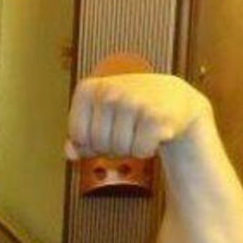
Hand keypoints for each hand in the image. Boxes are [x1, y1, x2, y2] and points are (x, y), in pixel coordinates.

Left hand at [64, 73, 212, 159]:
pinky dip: (146, 149)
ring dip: (129, 149)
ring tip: (139, 129)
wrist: (173, 96)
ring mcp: (132, 102)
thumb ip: (78, 136)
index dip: (91, 142)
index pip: (78, 136)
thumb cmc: (128, 108)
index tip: (106, 128)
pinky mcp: (156, 117)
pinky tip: (153, 132)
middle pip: (97, 144)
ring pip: (118, 150)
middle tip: (127, 130)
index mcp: (87, 89)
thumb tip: (70, 154)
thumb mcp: (99, 115)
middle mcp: (109, 92)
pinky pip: (140, 151)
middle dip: (111, 146)